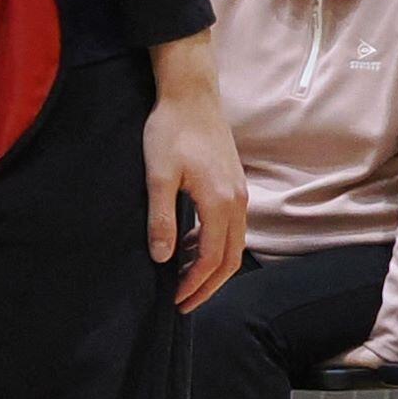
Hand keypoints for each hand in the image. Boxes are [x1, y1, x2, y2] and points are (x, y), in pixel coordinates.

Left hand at [144, 39, 246, 309]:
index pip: (212, 259)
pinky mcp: (234, 185)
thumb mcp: (158, 175)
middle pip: (230, 259)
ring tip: (184, 281)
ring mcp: (239, 193)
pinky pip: (231, 228)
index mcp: (220, 203)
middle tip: (184, 303)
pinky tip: (190, 247)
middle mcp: (238, 203)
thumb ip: (162, 218)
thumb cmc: (171, 131)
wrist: (191, 95)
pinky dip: (214, 245)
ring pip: (233, 244)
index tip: (175, 300)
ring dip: (212, 267)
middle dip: (208, 286)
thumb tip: (162, 258)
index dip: (195, 284)